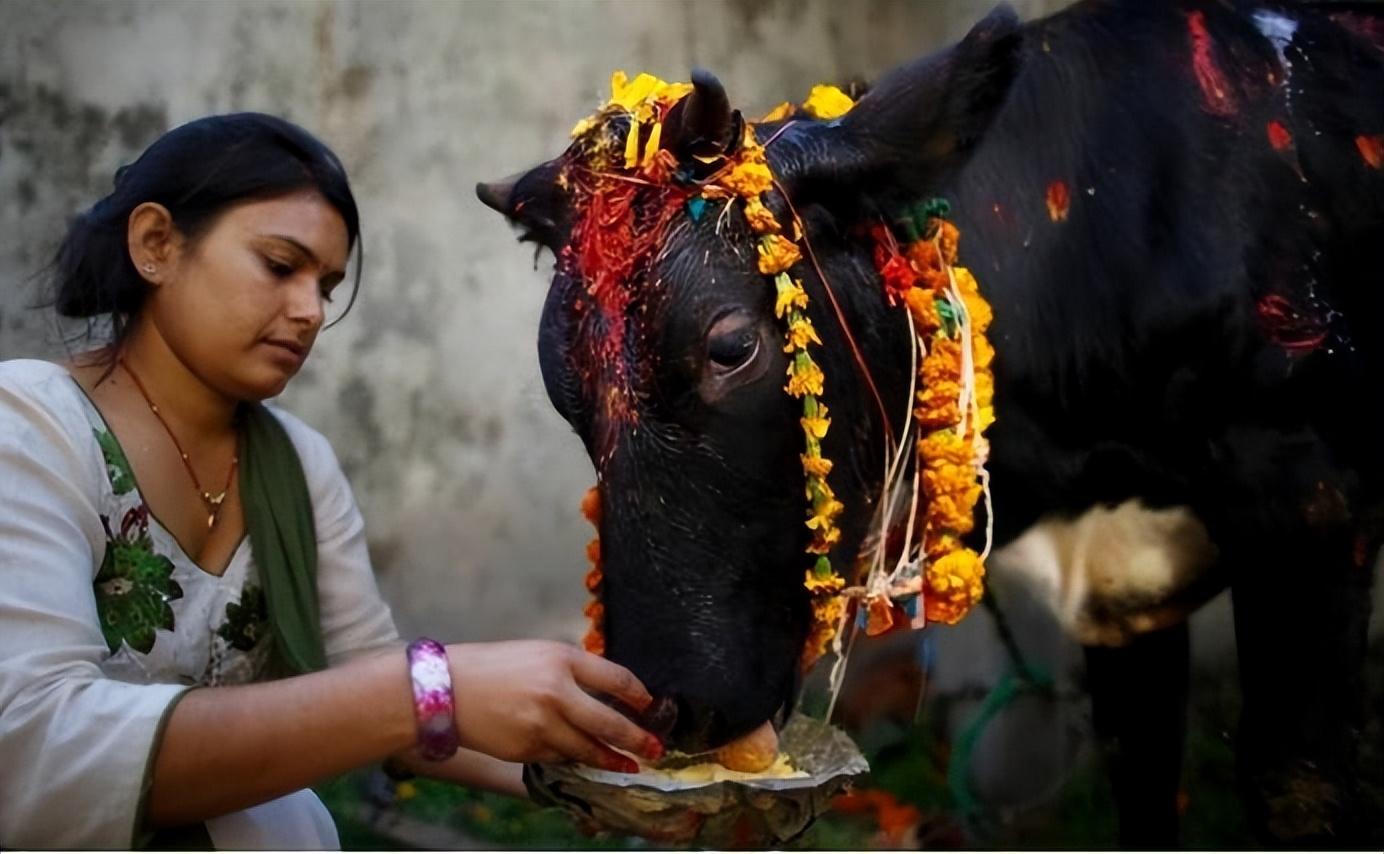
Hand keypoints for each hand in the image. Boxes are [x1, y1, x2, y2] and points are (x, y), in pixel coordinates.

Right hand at [446, 640, 663, 771]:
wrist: (446, 689)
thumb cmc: (494, 665)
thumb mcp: (539, 652)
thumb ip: (574, 670)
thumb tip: (609, 693)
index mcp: (561, 659)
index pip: (616, 679)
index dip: (639, 696)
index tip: (650, 706)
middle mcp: (556, 692)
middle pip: (610, 723)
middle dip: (637, 739)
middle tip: (655, 748)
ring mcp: (541, 725)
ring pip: (588, 749)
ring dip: (612, 759)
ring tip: (628, 764)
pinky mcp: (527, 749)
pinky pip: (561, 757)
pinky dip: (574, 758)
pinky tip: (584, 759)